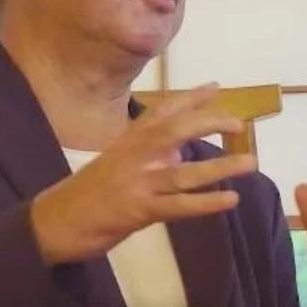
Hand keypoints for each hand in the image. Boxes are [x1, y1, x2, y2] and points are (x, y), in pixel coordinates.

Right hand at [31, 84, 256, 264]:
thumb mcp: (116, 160)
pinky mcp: (137, 210)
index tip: (216, 87)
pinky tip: (229, 200)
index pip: (161, 110)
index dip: (190, 97)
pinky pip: (178, 206)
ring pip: (184, 172)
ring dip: (220, 167)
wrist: (56, 219)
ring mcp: (136, 182)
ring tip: (250, 163)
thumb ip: (146, 152)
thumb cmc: (88, 190)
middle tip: (238, 124)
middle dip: (208, 123)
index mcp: (128, 139)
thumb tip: (180, 151)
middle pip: (175, 131)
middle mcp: (134, 155)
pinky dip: (205, 203)